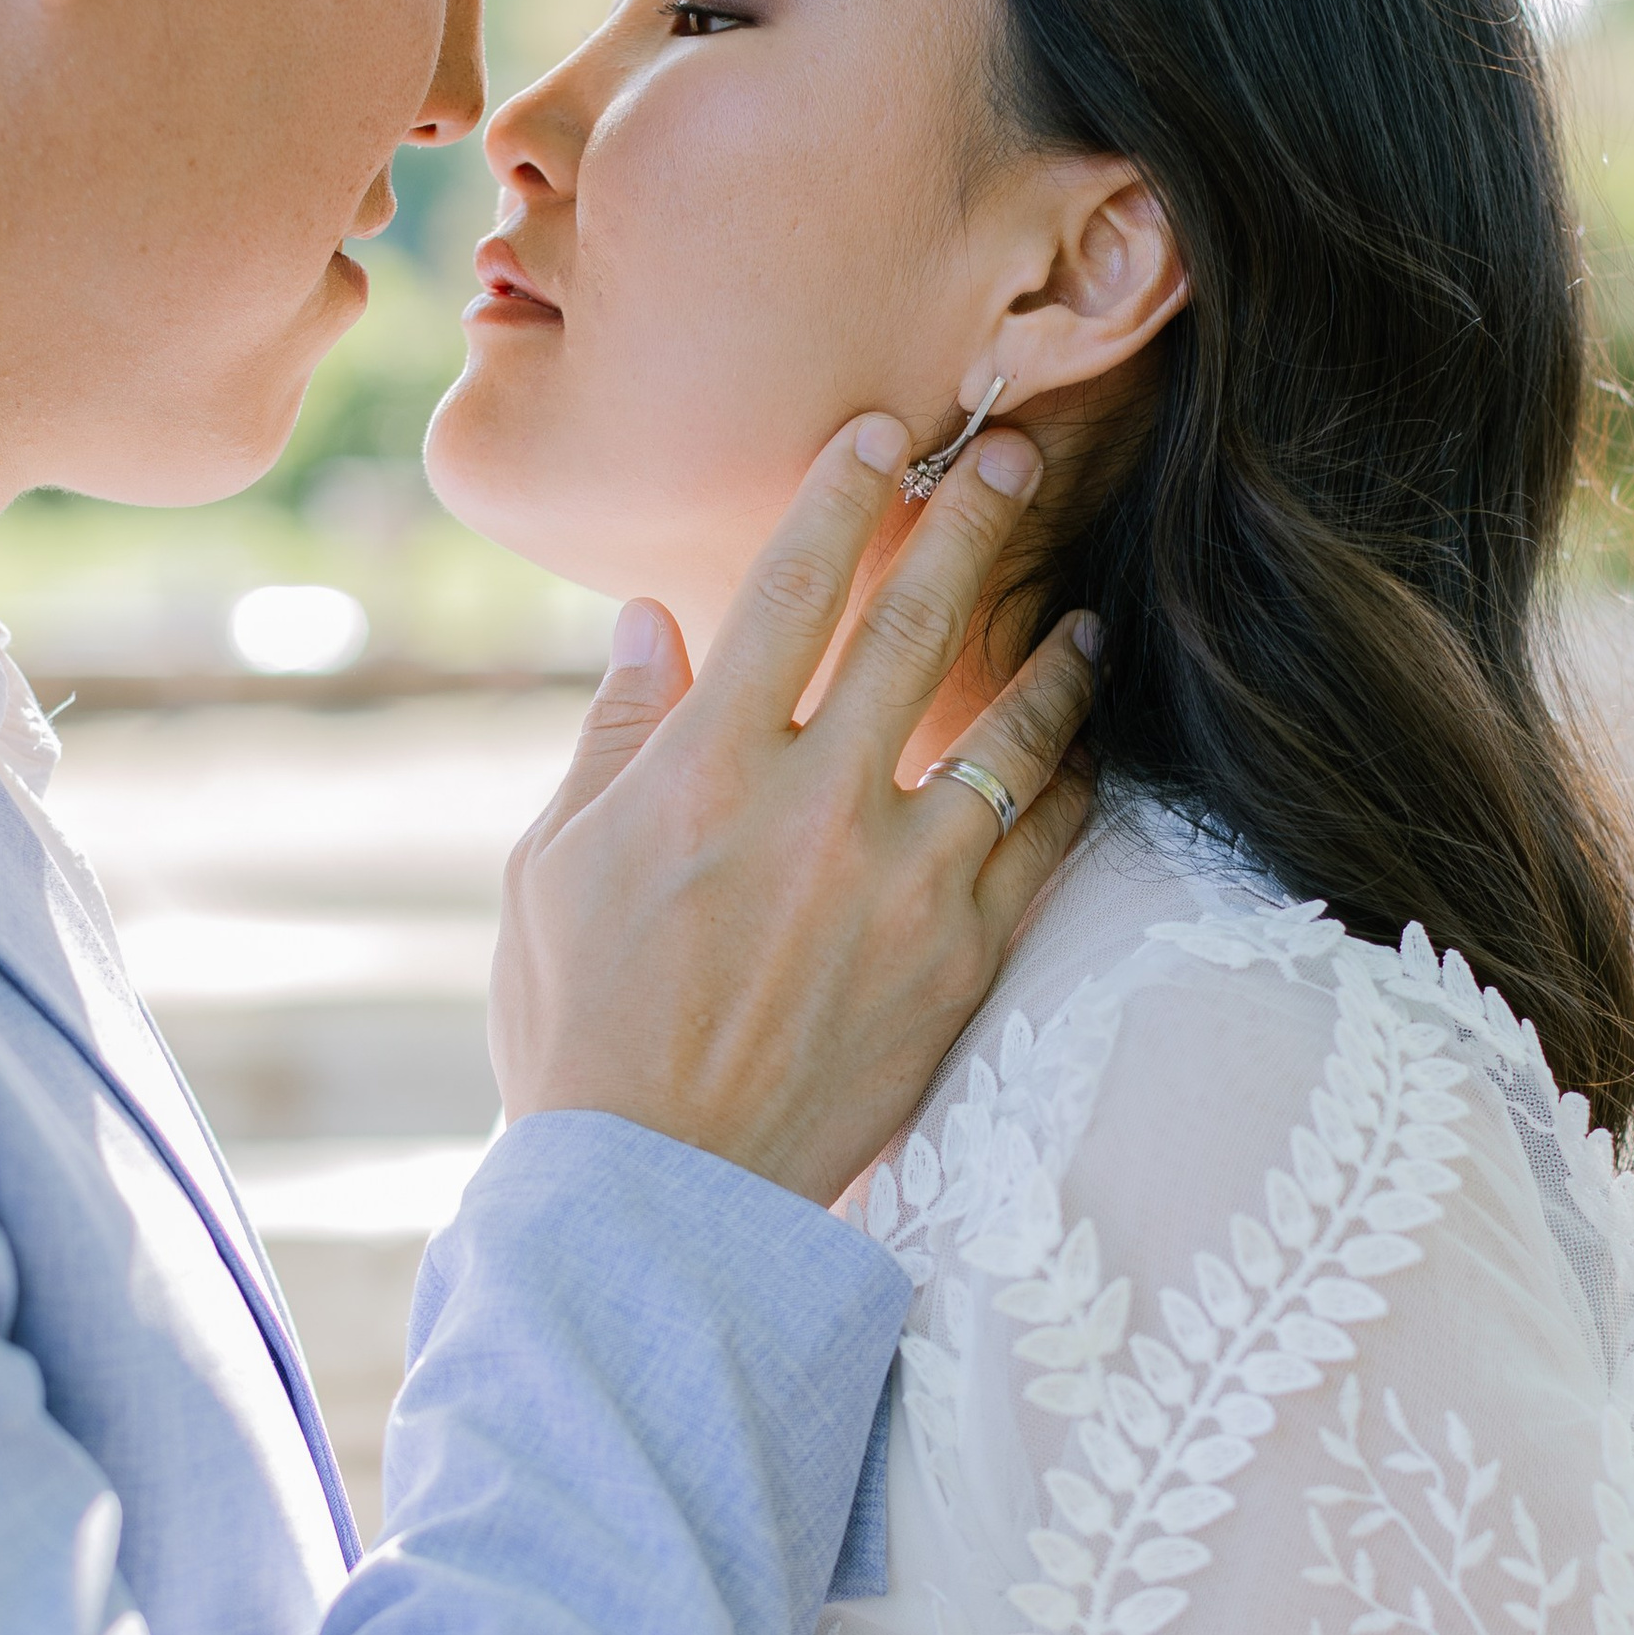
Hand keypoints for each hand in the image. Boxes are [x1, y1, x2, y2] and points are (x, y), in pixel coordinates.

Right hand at [493, 413, 1096, 1203]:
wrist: (663, 1199)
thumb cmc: (581, 1036)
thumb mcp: (548, 874)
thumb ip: (612, 738)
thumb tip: (655, 619)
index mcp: (702, 773)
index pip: (791, 589)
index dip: (843, 495)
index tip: (882, 435)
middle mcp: (816, 808)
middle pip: (918, 626)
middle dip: (973, 523)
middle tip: (1013, 460)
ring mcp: (904, 883)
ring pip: (1012, 729)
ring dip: (1052, 653)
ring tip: (1083, 613)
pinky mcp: (963, 957)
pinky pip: (1048, 841)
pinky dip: (1073, 781)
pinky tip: (1085, 749)